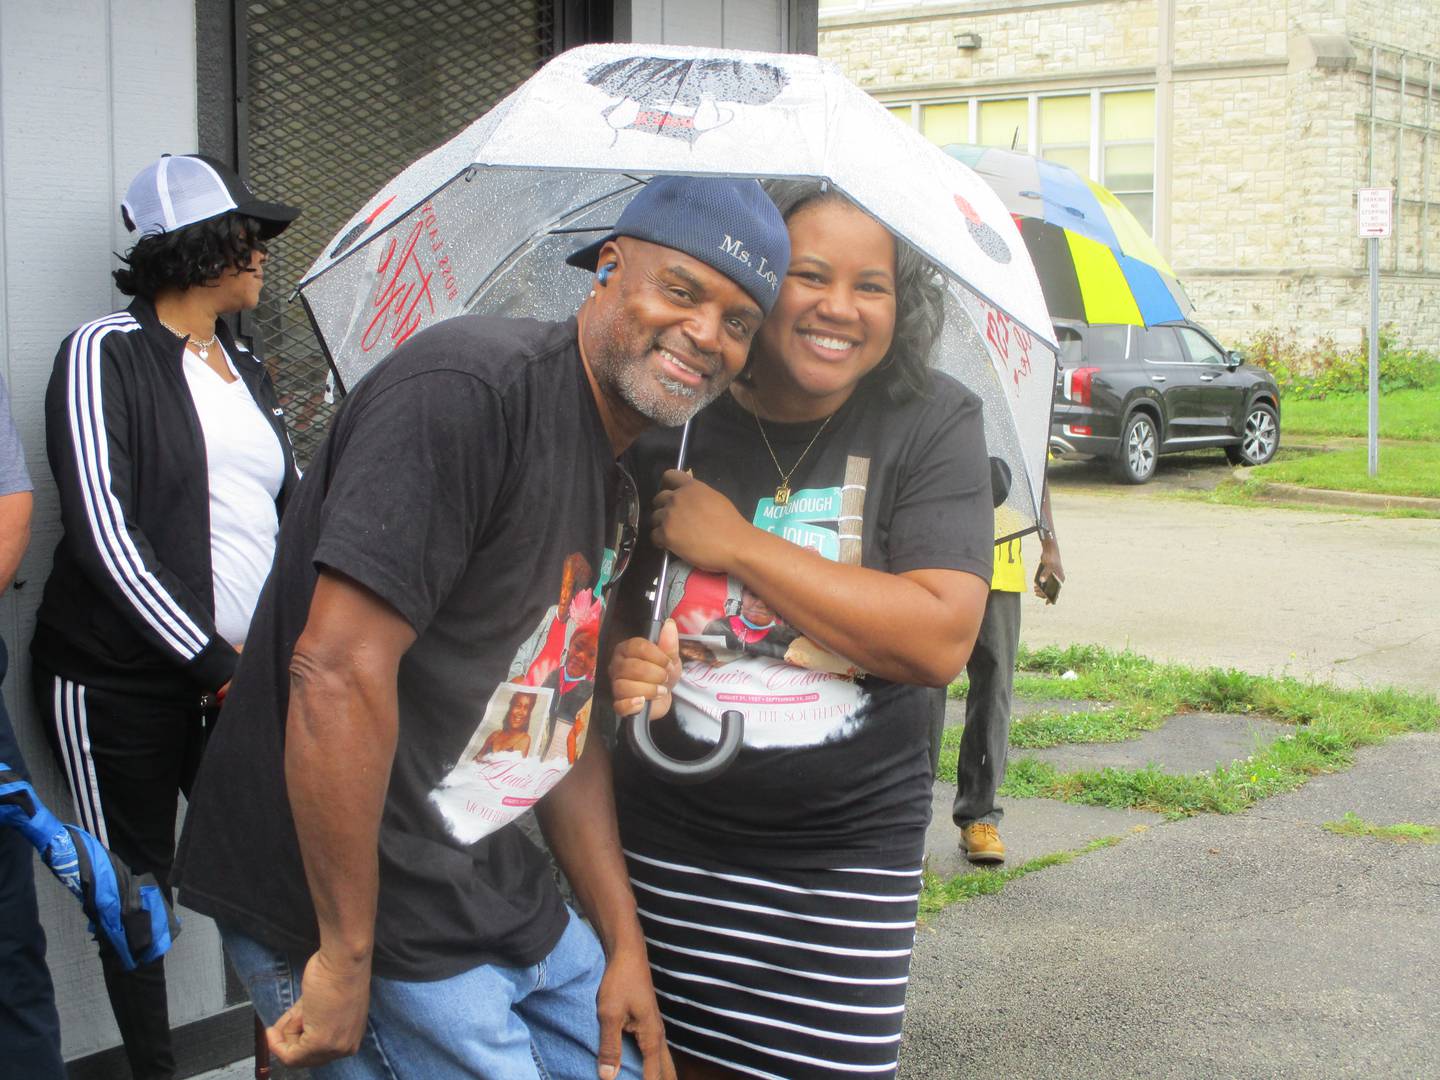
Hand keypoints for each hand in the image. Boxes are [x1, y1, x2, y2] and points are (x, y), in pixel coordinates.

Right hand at [266, 948, 370, 1067]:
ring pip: (295, 1056)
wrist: (342, 959)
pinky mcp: (321, 1042)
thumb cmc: (334, 972)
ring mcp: (335, 1046)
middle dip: (287, 1040)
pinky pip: (290, 1056)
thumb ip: (304, 1023)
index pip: (317, 1054)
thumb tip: (279, 1035)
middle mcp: (346, 1046)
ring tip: (298, 1009)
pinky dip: (275, 1044)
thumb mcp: (317, 1004)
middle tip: (279, 1025)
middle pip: (306, 1059)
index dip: (294, 1043)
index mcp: (351, 1036)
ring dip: (286, 1032)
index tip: (279, 1033)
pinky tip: (274, 1028)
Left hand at [595, 942, 675, 1079]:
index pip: (654, 1076)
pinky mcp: (647, 1024)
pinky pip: (655, 1054)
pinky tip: (644, 1069)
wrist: (628, 953)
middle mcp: (658, 1036)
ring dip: (659, 1076)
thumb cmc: (619, 981)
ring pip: (663, 1062)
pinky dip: (653, 1066)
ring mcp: (654, 1030)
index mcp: (652, 1037)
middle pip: (666, 1072)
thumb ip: (609, 1047)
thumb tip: (608, 1077)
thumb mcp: (609, 1014)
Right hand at [610, 621, 680, 720]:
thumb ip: (669, 643)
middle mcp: (618, 665)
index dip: (657, 656)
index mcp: (628, 649)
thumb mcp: (671, 658)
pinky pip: (619, 705)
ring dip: (648, 690)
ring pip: (624, 686)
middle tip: (665, 678)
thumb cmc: (663, 672)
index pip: (637, 646)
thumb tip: (669, 624)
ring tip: (660, 691)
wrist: (663, 695)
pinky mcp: (619, 704)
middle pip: (631, 667)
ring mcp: (616, 685)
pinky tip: (642, 703)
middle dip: (655, 674)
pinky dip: (631, 705)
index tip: (669, 664)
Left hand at [650, 470, 748, 573]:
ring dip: (661, 525)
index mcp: (691, 487)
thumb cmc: (730, 523)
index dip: (667, 485)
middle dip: (664, 508)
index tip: (671, 496)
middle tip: (674, 519)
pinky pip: (654, 536)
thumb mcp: (714, 498)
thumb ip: (697, 495)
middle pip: (658, 499)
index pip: (669, 476)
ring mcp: (669, 516)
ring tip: (673, 534)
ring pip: (654, 518)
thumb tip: (689, 500)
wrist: (733, 544)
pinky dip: (660, 541)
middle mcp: (677, 498)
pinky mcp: (666, 535)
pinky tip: (670, 545)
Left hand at [1033, 539, 1064, 602]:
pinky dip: (1040, 584)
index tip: (1047, 603)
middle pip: (1051, 590)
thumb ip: (1045, 574)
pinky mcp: (1048, 573)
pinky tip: (1036, 585)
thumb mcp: (1049, 566)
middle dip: (1043, 593)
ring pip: (1047, 586)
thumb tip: (1041, 581)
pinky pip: (1045, 581)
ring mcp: (1053, 576)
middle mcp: (1057, 578)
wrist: (1050, 550)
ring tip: (1035, 590)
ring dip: (1041, 589)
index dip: (1052, 598)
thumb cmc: (1051, 557)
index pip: (1057, 591)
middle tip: (1036, 593)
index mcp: (1060, 578)